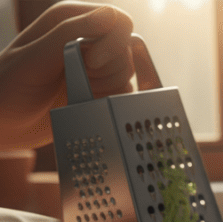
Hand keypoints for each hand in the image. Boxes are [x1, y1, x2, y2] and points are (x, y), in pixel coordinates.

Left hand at [0, 2, 134, 149]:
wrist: (5, 122)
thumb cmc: (8, 87)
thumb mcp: (35, 57)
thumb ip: (70, 32)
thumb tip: (110, 16)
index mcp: (69, 20)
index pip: (118, 21)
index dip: (113, 43)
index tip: (91, 63)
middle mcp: (86, 39)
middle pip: (126, 50)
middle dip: (106, 70)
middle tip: (77, 79)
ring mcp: (94, 65)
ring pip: (127, 72)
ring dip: (105, 87)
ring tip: (75, 91)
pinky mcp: (100, 89)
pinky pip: (124, 93)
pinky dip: (107, 101)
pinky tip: (82, 102)